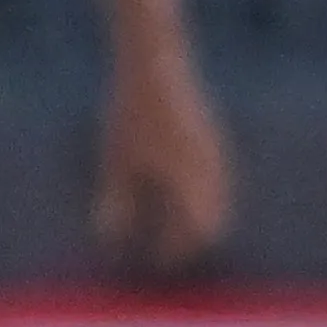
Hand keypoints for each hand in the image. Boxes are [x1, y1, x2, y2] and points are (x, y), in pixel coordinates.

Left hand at [91, 51, 233, 274]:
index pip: (193, 232)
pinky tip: (174, 193)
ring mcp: (215, 153)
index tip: (156, 263)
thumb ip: (115, 202)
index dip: (176, 251)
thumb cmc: (131, 112)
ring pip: (218, 200)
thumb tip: (108, 240)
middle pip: (214, 221)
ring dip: (198, 217)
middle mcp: (211, 171)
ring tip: (168, 225)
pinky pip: (215, 181)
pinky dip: (200, 196)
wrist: (156, 63)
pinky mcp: (211, 139)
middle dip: (191, 239)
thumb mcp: (116, 160)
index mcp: (189, 181)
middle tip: (165, 251)